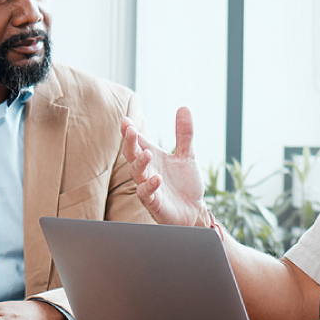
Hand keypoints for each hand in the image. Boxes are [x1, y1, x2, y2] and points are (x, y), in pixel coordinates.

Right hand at [119, 108, 211, 228]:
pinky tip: (156, 178)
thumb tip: (183, 107)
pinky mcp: (154, 203)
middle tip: (130, 131)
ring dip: (140, 163)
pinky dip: (150, 186)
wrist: (195, 211)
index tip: (125, 120)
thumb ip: (184, 134)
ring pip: (136, 173)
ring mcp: (148, 187)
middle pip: (131, 155)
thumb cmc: (186, 185)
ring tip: (147, 153)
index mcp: (152, 157)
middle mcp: (147, 171)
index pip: (137, 141)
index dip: (129, 131)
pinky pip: (146, 194)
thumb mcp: (187, 155)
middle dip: (129, 143)